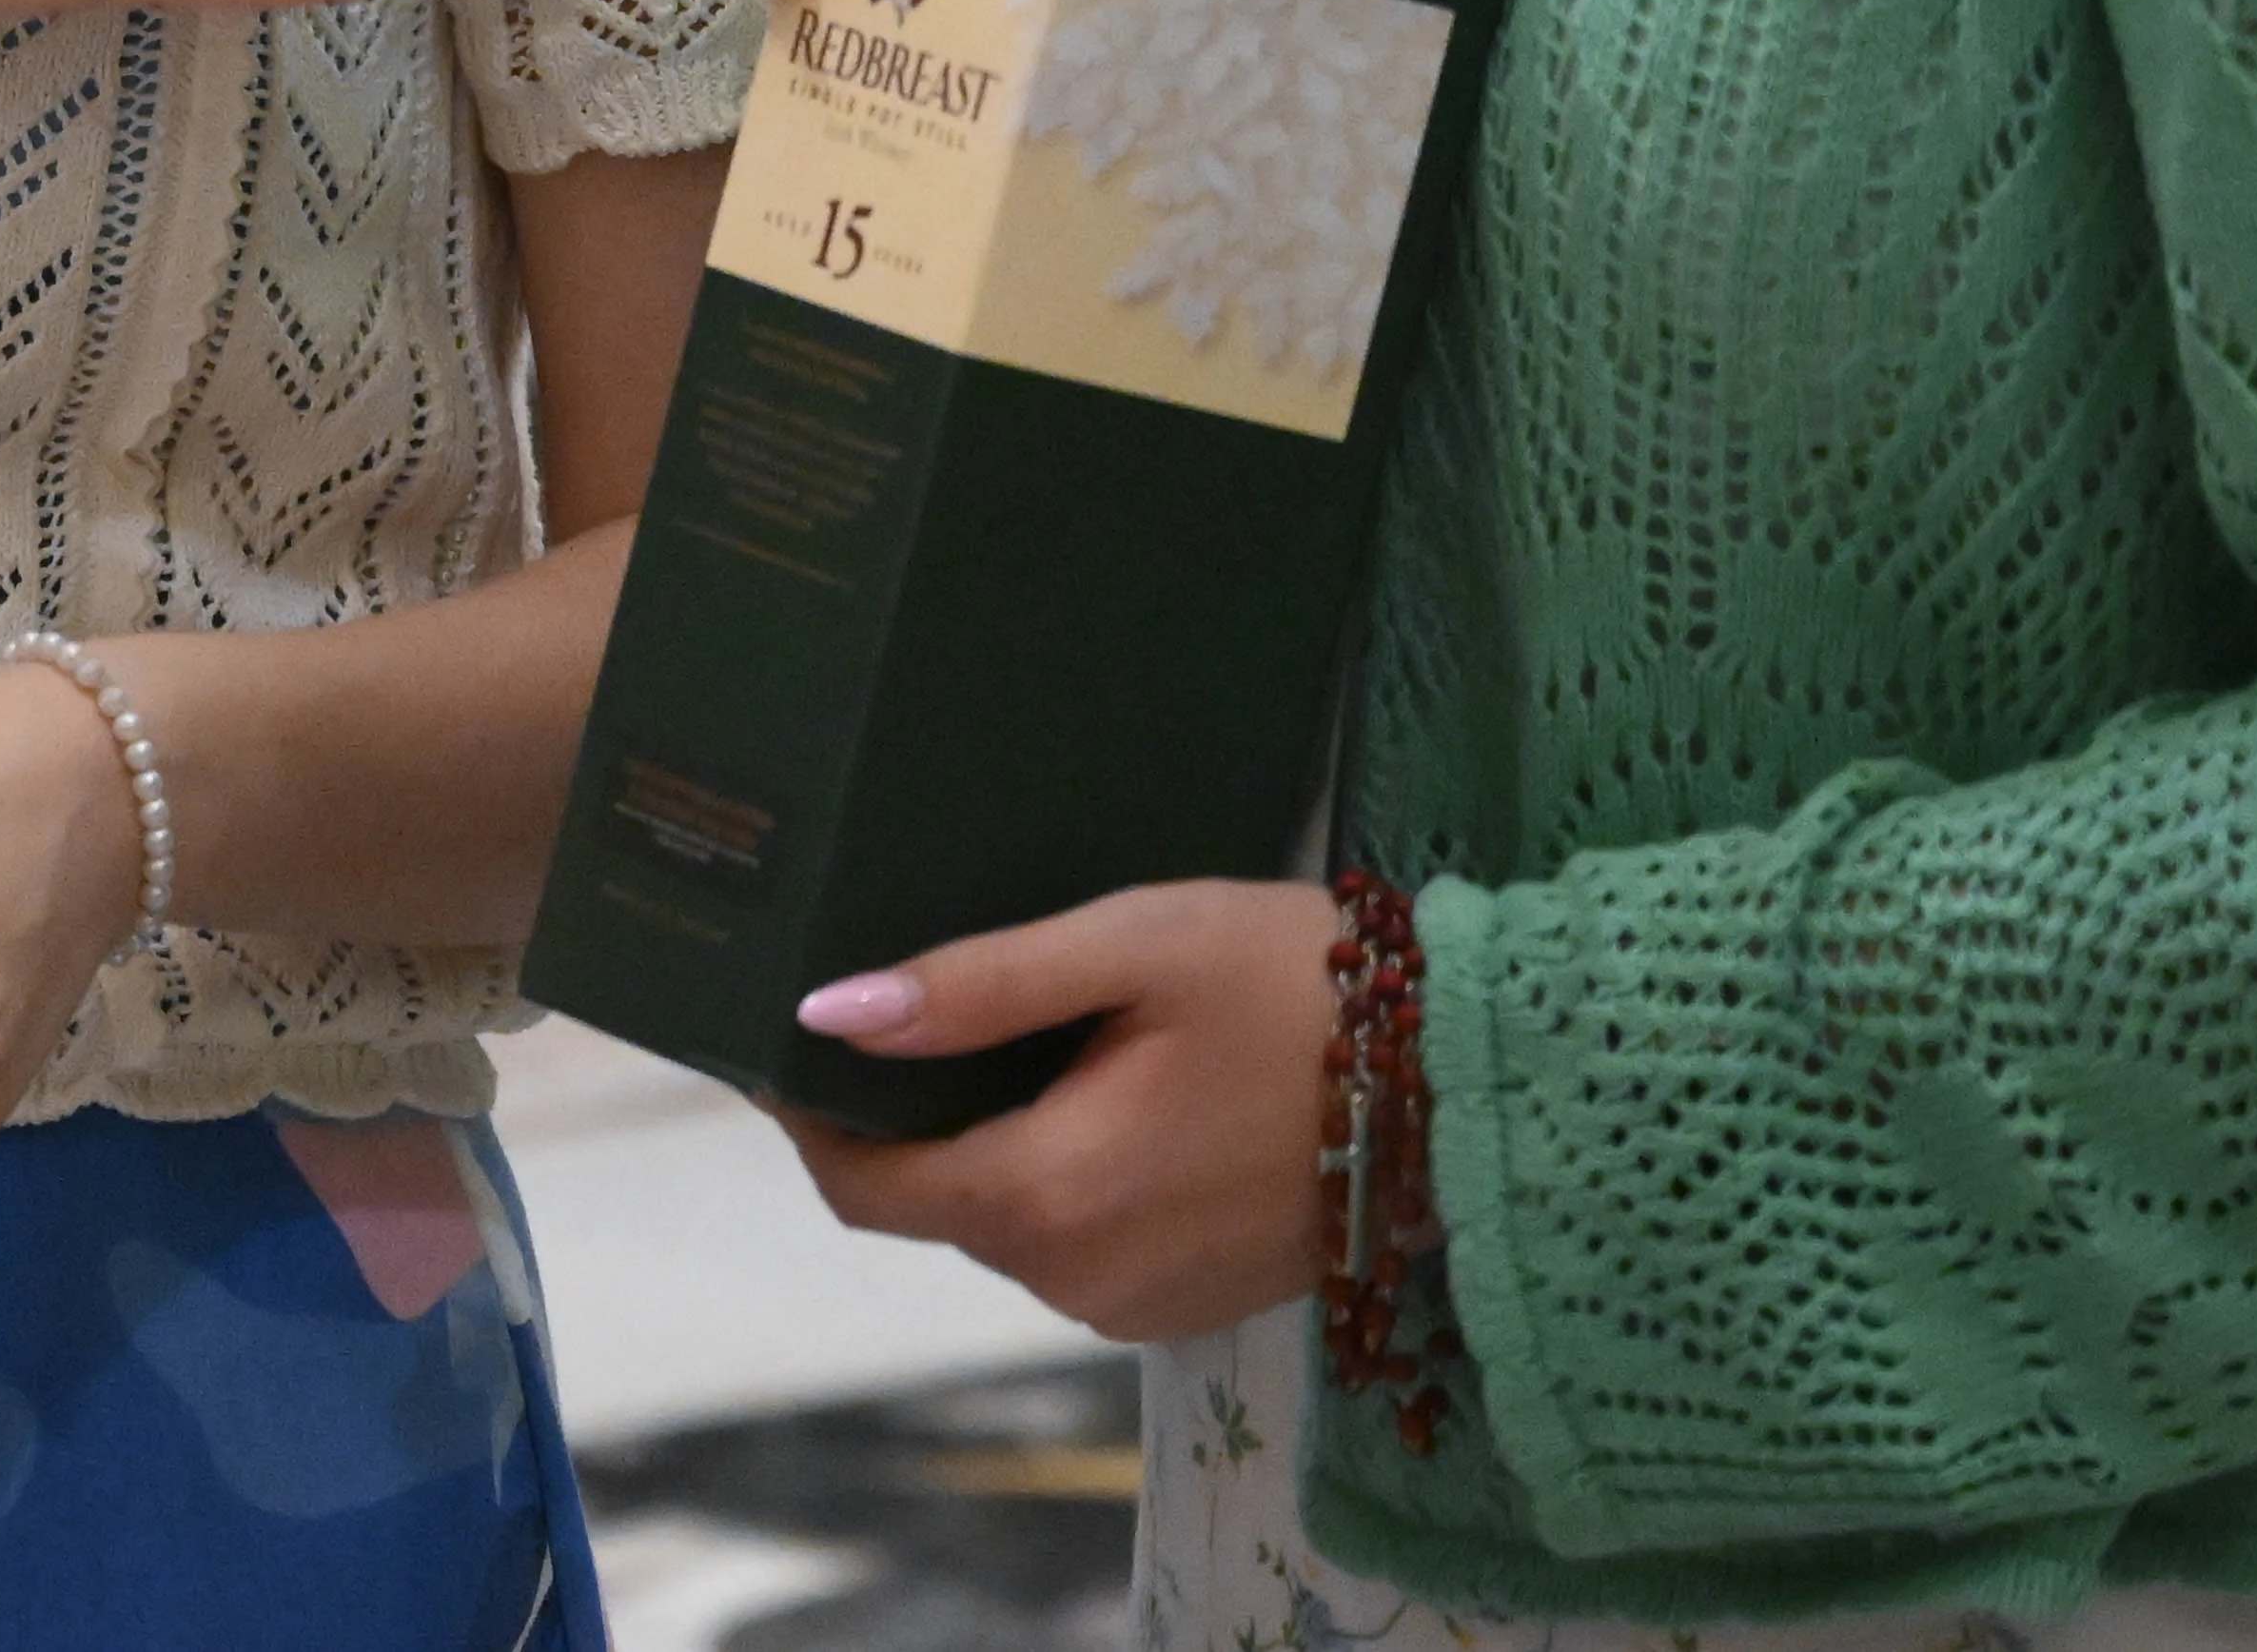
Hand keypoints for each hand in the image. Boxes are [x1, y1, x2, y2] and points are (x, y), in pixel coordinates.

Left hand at [777, 878, 1337, 1342]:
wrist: (1466, 1087)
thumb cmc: (1296, 992)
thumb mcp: (1133, 949)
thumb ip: (977, 986)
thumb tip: (828, 1014)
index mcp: (1046, 1199)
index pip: (863, 1186)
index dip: (810, 1115)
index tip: (790, 1036)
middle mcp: (1075, 1279)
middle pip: (931, 1201)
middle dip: (904, 1116)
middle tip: (920, 1001)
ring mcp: (1132, 1306)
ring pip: (1003, 1223)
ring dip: (989, 1143)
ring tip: (1018, 1033)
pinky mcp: (1182, 1305)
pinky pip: (1074, 1244)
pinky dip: (1060, 1176)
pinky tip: (1099, 1092)